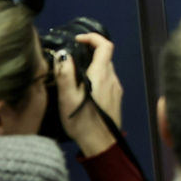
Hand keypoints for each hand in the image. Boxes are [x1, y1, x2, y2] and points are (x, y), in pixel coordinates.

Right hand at [56, 33, 121, 155]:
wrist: (101, 143)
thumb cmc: (82, 120)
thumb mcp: (67, 97)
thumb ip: (65, 74)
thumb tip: (64, 54)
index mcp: (101, 74)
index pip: (105, 45)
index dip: (92, 38)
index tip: (77, 40)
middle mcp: (112, 78)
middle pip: (105, 56)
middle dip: (89, 52)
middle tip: (71, 58)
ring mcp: (117, 88)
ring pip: (106, 68)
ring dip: (92, 65)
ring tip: (74, 75)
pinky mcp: (117, 97)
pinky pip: (108, 79)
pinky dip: (97, 76)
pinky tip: (85, 89)